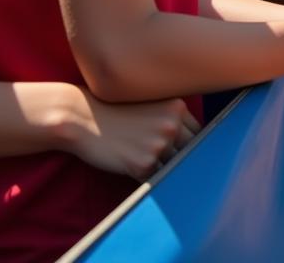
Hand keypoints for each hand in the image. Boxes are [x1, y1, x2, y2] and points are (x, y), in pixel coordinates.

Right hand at [58, 86, 199, 180]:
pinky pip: (155, 178)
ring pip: (175, 165)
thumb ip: (173, 117)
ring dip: (165, 167)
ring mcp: (159, 146)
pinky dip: (148, 176)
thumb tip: (195, 138)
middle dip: (183, 157)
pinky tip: (131, 164)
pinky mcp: (143, 165)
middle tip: (166, 159)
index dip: (193, 142)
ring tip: (145, 160)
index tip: (185, 149)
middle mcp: (172, 125)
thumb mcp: (151, 104)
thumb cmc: (117, 112)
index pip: (200, 132)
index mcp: (177, 107)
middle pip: (192, 150)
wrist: (83, 118)